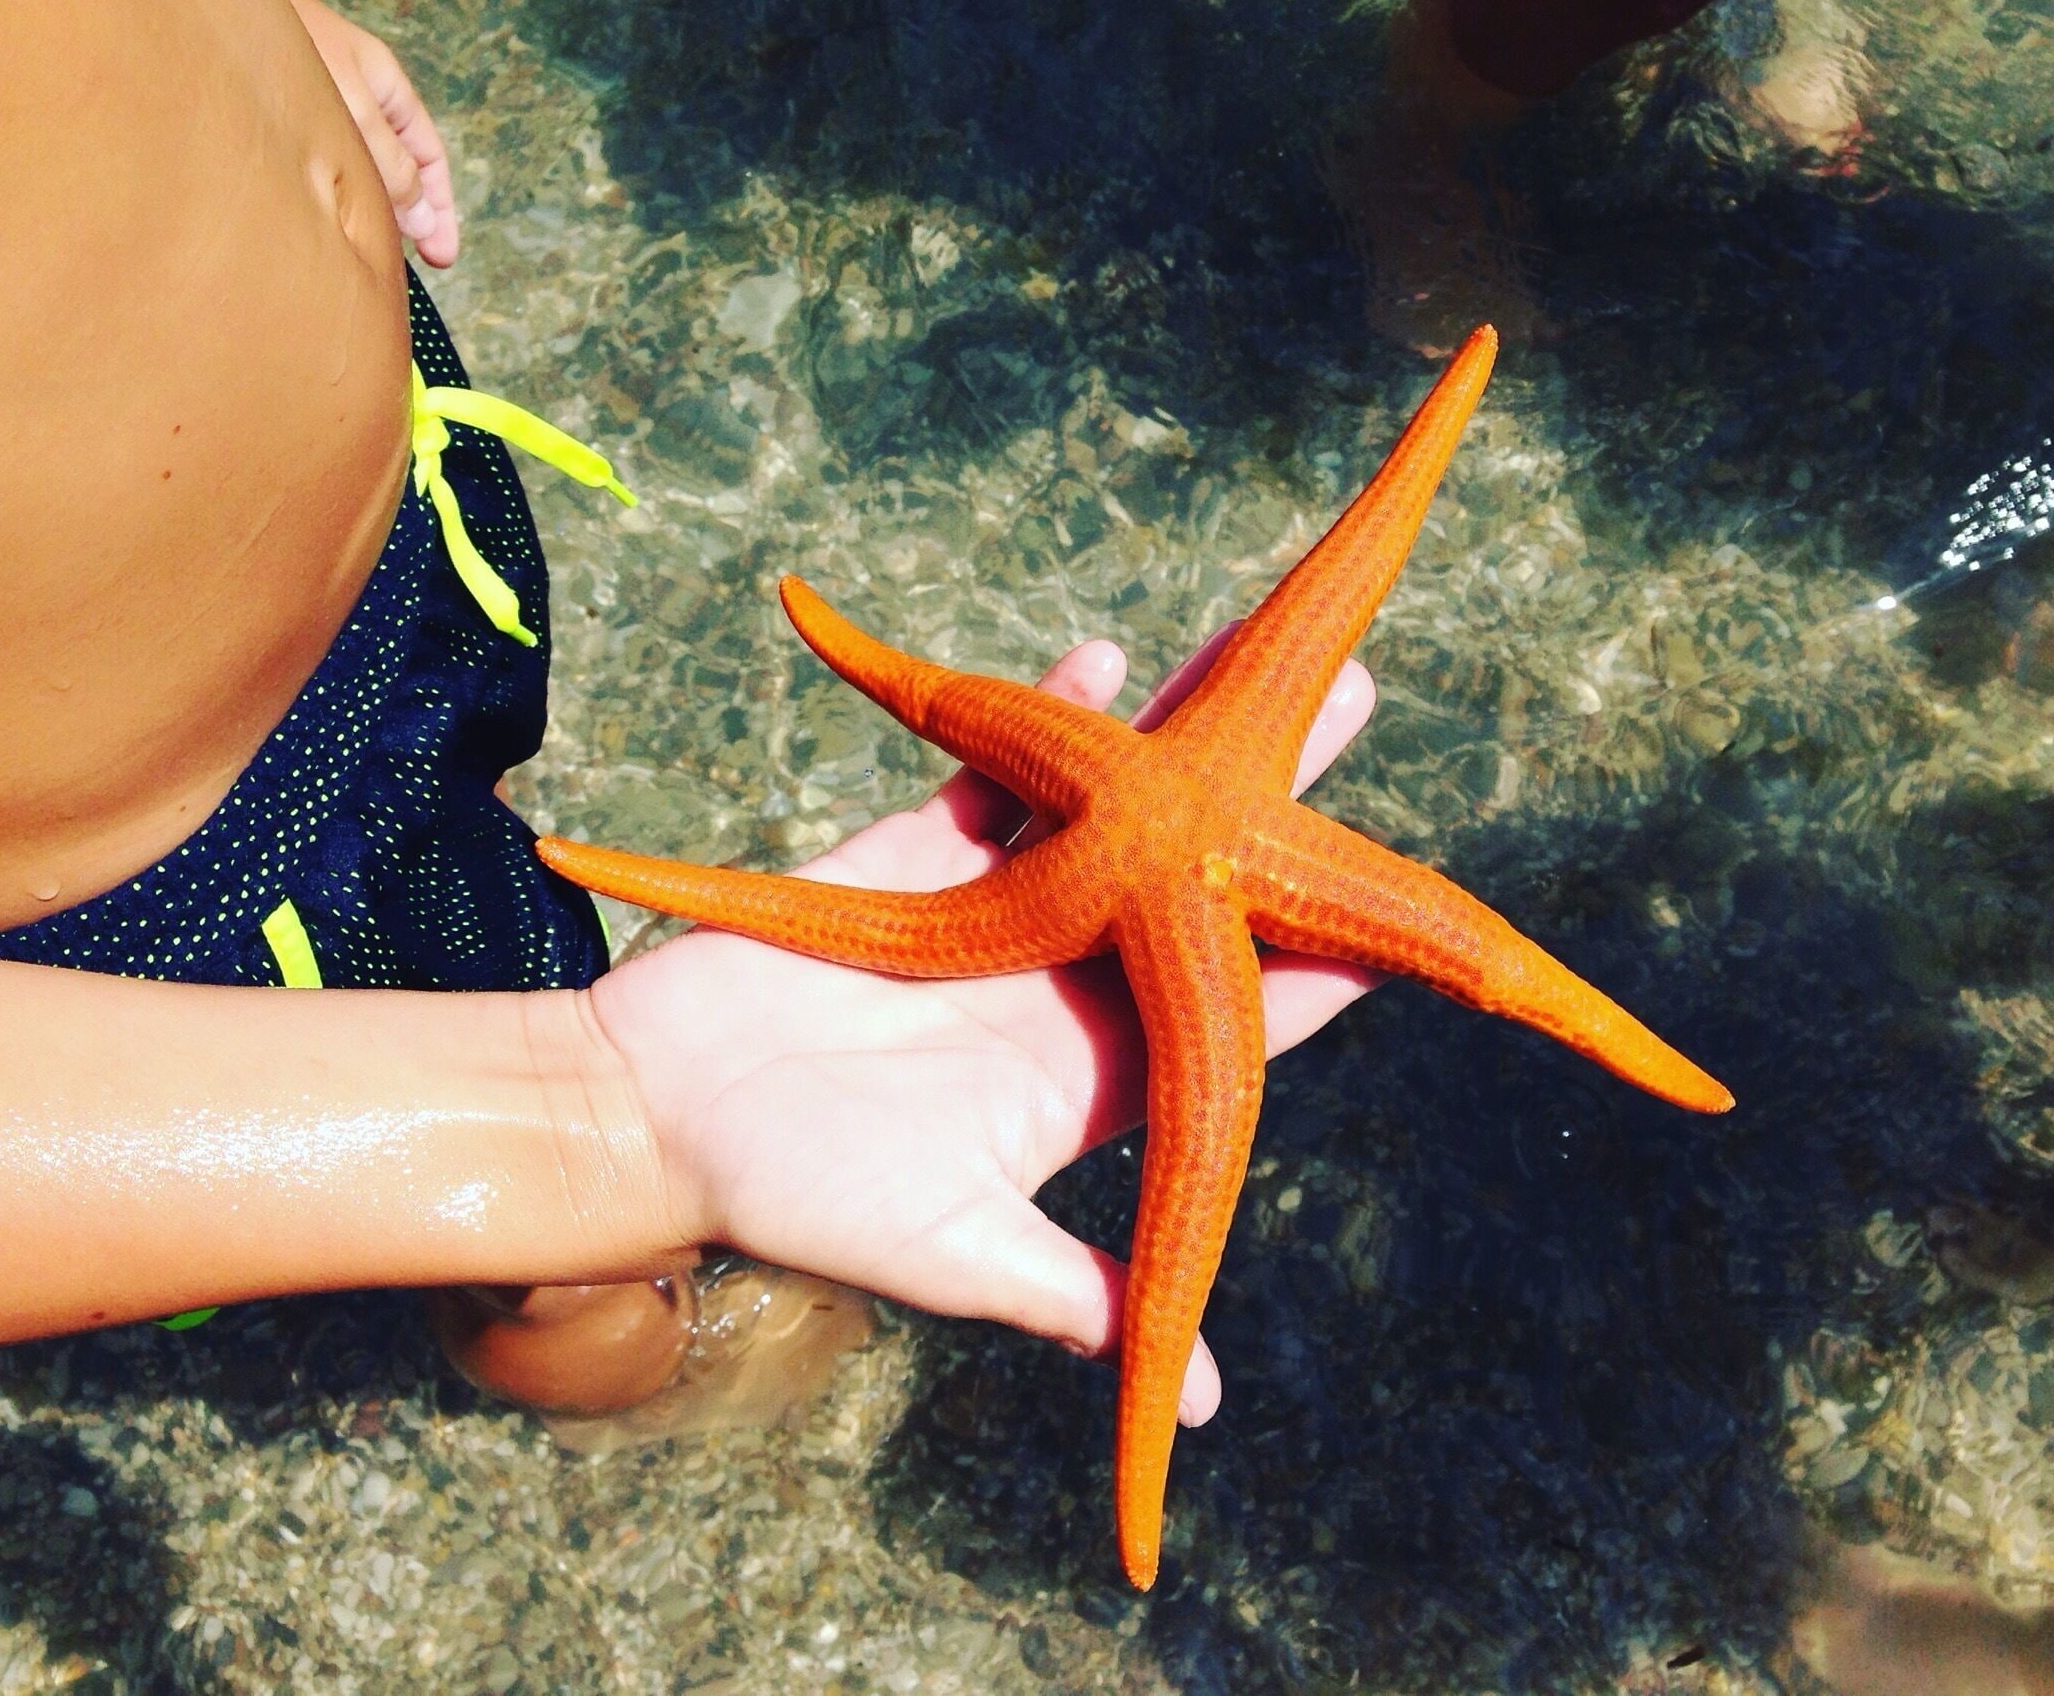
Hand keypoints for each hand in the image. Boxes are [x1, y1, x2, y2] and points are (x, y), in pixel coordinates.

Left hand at [274, 0, 459, 267]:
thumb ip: (388, 162)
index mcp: (387, 89)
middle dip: (410, 217)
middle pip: (399, 168)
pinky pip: (318, 161)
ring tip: (365, 249)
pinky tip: (314, 215)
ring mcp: (319, 105)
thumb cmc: (283, 36)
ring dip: (366, 208)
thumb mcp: (353, 106)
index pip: (429, 158)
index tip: (443, 257)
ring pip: (357, 167)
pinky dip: (328, 193)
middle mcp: (358, 98)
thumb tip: (419, 215)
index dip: (440, 209)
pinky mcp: (278, 113)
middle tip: (417, 266)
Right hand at [586, 631, 1381, 1425]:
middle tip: (1356, 710)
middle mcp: (1052, 988)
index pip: (1225, 1017)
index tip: (1401, 920)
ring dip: (1175, 733)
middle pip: (1188, 882)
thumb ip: (1067, 1301)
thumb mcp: (948, 1251)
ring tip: (1255, 653)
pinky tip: (1111, 652)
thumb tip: (1197, 1401)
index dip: (1312, 968)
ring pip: (1107, 809)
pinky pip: (997, 775)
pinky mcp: (910, 857)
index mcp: (1080, 1079)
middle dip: (1269, 805)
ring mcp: (987, 916)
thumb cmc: (793, 1196)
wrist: (652, 1114)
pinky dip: (1048, 712)